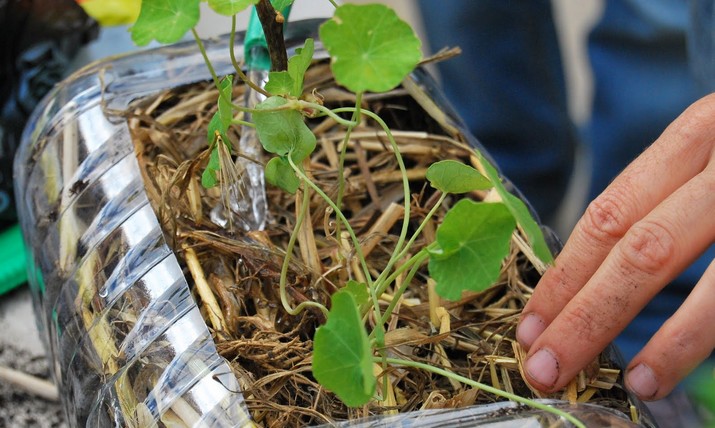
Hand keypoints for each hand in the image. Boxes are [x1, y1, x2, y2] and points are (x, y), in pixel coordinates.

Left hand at [516, 93, 714, 400]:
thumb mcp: (706, 157)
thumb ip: (659, 203)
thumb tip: (588, 281)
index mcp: (695, 139)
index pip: (608, 215)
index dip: (565, 276)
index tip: (530, 325)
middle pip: (643, 250)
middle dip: (588, 316)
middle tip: (547, 368)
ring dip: (670, 342)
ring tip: (630, 382)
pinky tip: (687, 364)